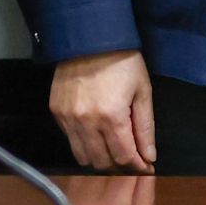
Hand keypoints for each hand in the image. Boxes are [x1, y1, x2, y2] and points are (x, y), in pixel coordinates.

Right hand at [52, 48, 156, 171]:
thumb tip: (149, 156)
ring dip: (100, 158)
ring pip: (83, 156)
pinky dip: (84, 143)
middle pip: (102, 162)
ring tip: (112, 148)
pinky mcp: (56, 112)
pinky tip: (95, 133)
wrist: (90, 36)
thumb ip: (145, 127)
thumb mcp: (142, 90)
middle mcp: (86, 122)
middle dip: (120, 164)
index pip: (124, 156)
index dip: (137, 166)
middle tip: (130, 157)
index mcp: (112, 116)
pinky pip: (70, 140)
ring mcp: (68, 118)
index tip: (146, 168)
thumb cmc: (122, 61)